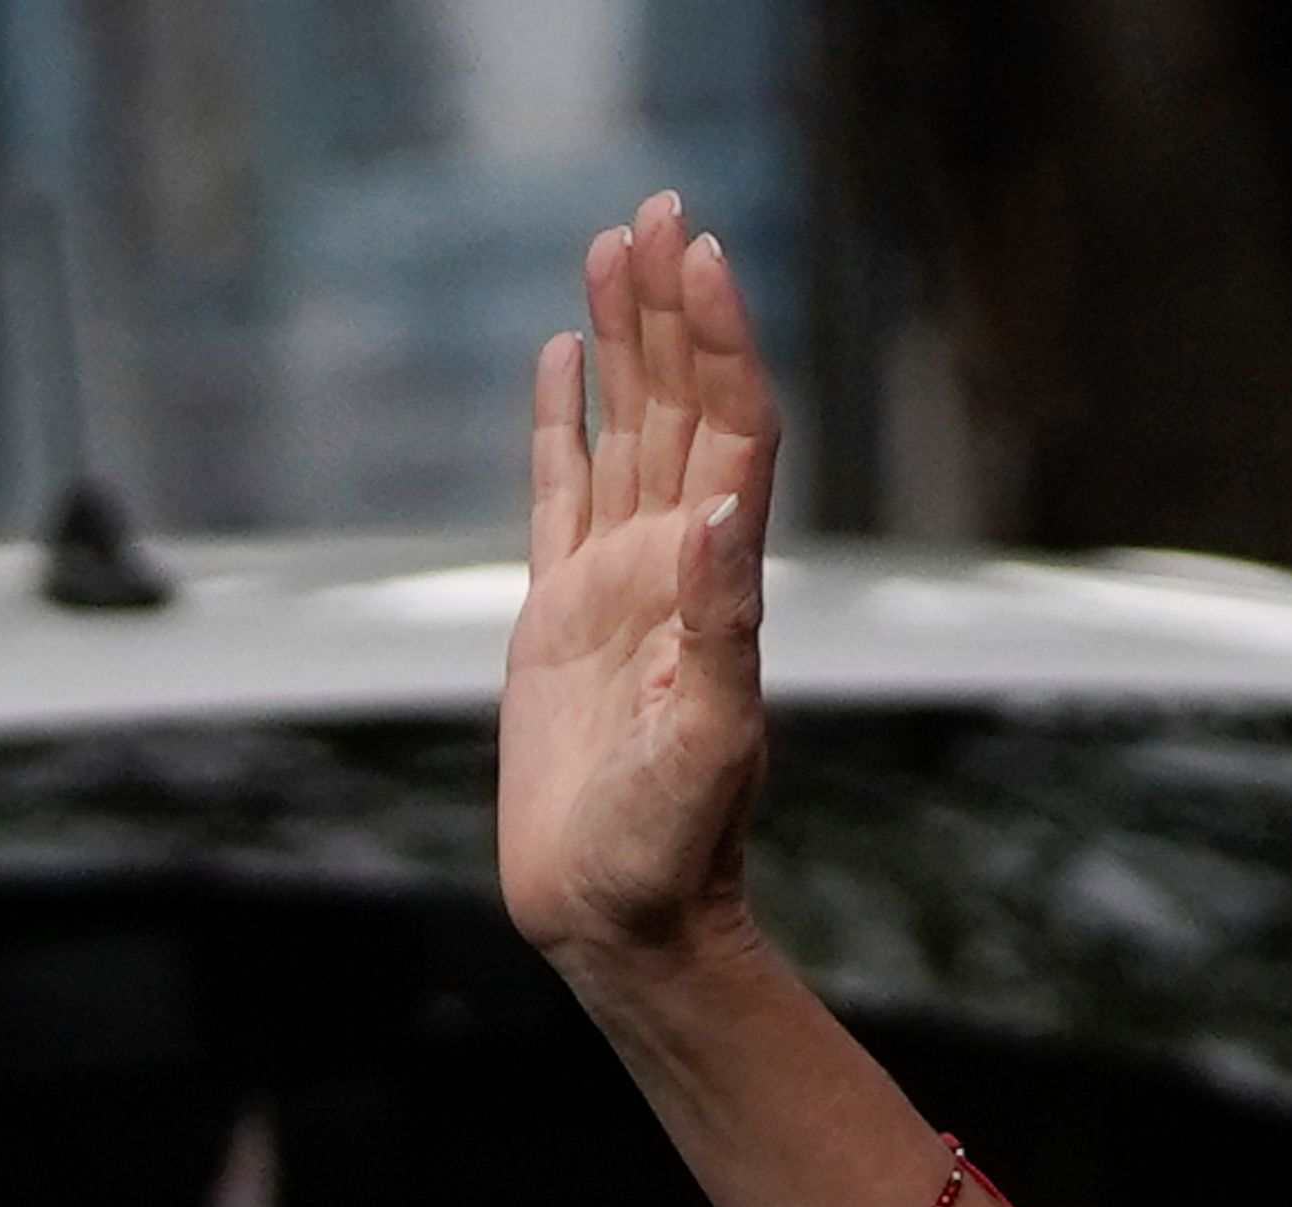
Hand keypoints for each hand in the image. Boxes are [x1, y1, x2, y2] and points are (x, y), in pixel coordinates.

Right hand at [500, 191, 778, 965]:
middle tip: (659, 206)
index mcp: (713, 583)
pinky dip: (566, 420)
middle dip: (673, 307)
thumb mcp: (707, 741)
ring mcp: (618, 585)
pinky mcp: (563, 617)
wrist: (624, 915)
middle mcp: (674, 567)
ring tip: (613, 244)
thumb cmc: (673, 848)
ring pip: (626, 430)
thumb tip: (719, 514)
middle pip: (682, 406)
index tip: (703, 251)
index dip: (720, 340)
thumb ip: (718, 626)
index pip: (730, 431)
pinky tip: (565, 361)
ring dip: (627, 341)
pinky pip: (561, 491)